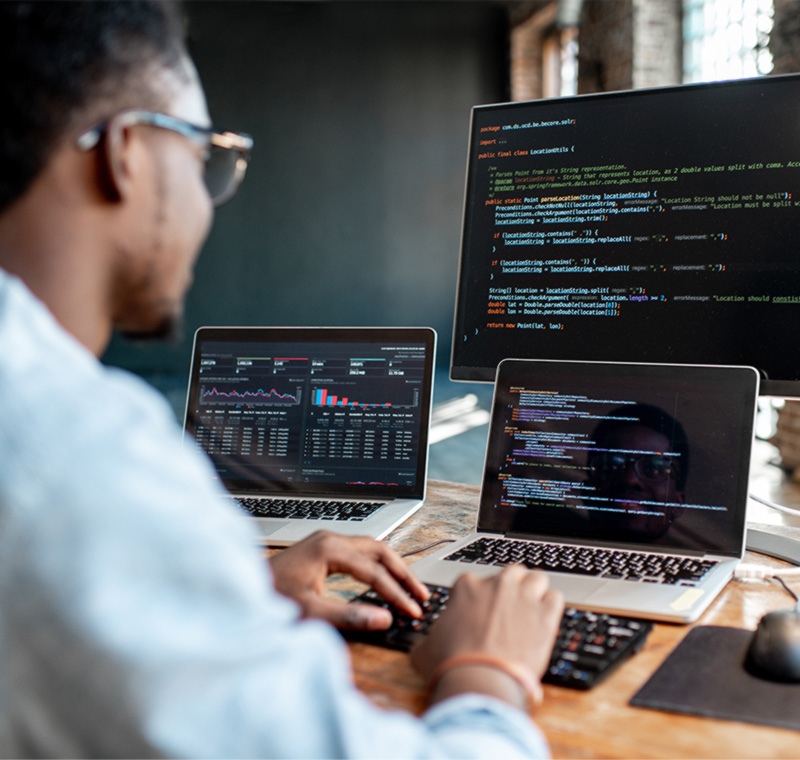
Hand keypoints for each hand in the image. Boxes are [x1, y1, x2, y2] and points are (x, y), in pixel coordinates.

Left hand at [269, 530, 429, 630]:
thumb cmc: (269, 598)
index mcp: (329, 549)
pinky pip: (359, 552)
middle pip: (379, 550)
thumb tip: (384, 619)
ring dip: (392, 567)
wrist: (241, 589)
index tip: (412, 611)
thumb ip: (349, 616)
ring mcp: (325, 542)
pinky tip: (383, 579)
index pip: (374, 571)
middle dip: (403, 573)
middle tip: (421, 595)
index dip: (396, 593)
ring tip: (410, 588)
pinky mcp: (321, 550)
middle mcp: (329, 539)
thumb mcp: (310, 612)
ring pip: (370, 548)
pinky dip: (376, 565)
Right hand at [410, 566, 562, 707]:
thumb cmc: (451, 664)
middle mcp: (497, 584)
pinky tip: (546, 620)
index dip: (480, 598)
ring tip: (532, 610)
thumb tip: (425, 644)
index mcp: (467, 586)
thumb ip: (428, 638)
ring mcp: (523, 596)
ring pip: (537, 578)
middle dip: (511, 587)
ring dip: (535, 591)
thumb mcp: (426, 648)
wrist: (479, 681)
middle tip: (510, 608)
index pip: (477, 581)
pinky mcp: (546, 614)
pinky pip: (556, 598)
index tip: (482, 613)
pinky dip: (552, 607)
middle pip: (511, 572)